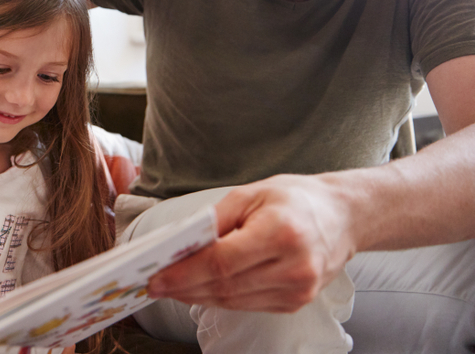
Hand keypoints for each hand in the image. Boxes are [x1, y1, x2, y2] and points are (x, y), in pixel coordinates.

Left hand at [146, 174, 356, 312]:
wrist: (344, 217)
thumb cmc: (295, 199)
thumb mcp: (251, 194)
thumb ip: (214, 220)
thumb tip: (180, 244)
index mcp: (281, 233)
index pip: (222, 263)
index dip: (184, 273)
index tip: (156, 276)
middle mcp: (294, 267)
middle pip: (225, 287)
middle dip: (183, 287)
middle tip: (153, 283)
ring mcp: (298, 290)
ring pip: (233, 301)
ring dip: (197, 296)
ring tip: (170, 286)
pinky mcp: (296, 302)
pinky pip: (247, 304)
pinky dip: (220, 298)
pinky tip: (200, 289)